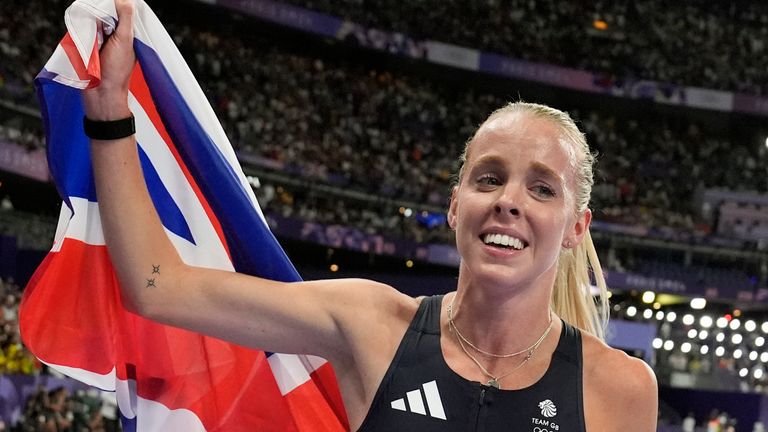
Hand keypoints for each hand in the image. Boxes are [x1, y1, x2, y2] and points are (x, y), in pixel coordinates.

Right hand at [83, 0, 135, 120]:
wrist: (100, 92)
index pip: (121, 11)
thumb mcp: (124, 40)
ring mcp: (99, 39)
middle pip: (105, 13)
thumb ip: (125, 19)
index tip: (109, 4)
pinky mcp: (85, 44)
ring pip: (93, 19)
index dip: (116, 6)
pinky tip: (86, 34)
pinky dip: (83, 28)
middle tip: (104, 28)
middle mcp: (114, 35)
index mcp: (127, 34)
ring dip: (91, 21)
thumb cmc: (116, 69)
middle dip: (101, 13)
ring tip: (97, 35)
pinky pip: (82, 29)